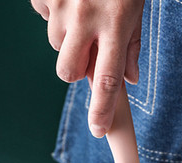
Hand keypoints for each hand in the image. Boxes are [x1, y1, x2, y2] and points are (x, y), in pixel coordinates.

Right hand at [31, 0, 143, 137]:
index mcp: (115, 26)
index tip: (98, 130)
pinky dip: (55, 12)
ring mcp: (62, 2)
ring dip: (68, 38)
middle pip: (67, 70)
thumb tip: (128, 81)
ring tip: (83, 13)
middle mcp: (86, 17)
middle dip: (75, 68)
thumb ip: (131, 47)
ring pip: (55, 43)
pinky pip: (43, 14)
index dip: (101, 109)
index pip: (106, 80)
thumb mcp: (137, 10)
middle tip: (89, 50)